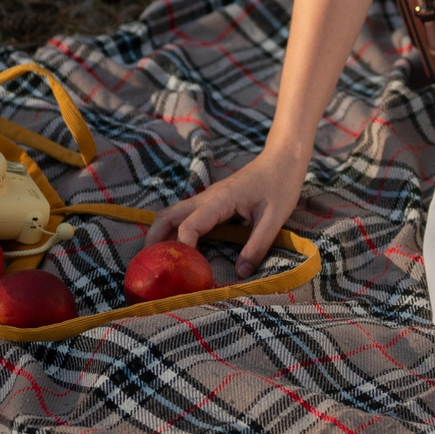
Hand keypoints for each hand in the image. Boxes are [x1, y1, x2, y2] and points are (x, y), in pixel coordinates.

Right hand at [145, 141, 311, 272]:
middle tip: (150, 266)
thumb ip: (257, 246)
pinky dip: (174, 230)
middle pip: (168, 216)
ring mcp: (207, 198)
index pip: (189, 226)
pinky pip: (185, 215)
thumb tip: (240, 274)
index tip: (186, 271)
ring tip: (159, 261)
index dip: (183, 249)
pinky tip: (178, 248)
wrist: (283, 159)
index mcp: (219, 200)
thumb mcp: (274, 219)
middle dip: (155, 240)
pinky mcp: (212, 201)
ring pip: (173, 214)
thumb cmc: (280, 184)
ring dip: (161, 234)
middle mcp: (207, 198)